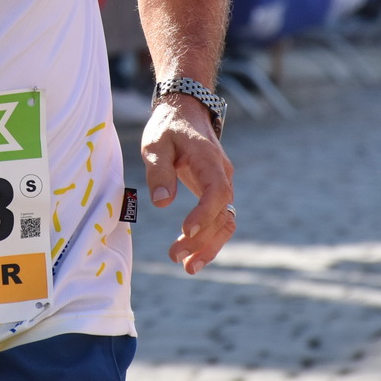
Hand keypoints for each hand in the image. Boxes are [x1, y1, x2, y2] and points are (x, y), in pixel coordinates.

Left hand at [140, 94, 235, 274]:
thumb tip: (162, 202)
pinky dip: (210, 239)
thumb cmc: (168, 127)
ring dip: (209, 246)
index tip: (186, 231)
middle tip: (175, 257)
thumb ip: (159, 171)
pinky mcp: (216, 193)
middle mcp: (222, 175)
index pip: (216, 191)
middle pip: (222, 213)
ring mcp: (222, 185)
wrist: (185, 112)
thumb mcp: (155, 143)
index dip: (204, 214)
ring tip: (187, 268)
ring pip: (225, 222)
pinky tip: (194, 257)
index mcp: (209, 160)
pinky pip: (219, 220)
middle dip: (202, 239)